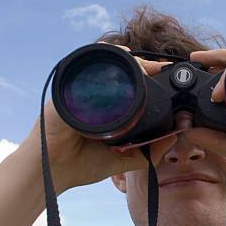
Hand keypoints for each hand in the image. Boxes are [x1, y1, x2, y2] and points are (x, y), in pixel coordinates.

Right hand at [20, 44, 177, 193]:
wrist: (51, 171)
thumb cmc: (81, 166)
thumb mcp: (123, 159)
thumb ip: (148, 151)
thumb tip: (175, 136)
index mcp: (106, 110)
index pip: (129, 86)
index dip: (147, 78)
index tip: (165, 75)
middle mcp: (93, 96)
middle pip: (120, 71)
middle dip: (141, 65)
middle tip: (161, 67)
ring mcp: (80, 90)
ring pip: (106, 65)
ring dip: (127, 58)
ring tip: (144, 61)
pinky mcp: (67, 88)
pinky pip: (86, 64)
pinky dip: (104, 55)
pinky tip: (122, 54)